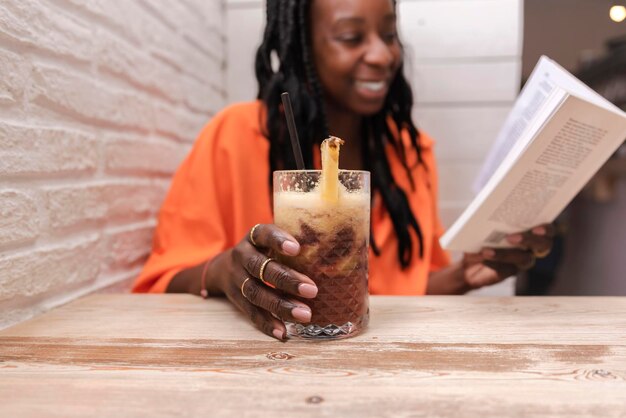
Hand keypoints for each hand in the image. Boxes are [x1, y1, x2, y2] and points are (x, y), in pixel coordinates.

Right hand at [218, 224, 317, 340]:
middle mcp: (242, 256)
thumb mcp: (271, 241)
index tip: (297, 249)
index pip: (264, 234)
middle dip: (287, 280)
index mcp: (254, 237)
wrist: (223, 268)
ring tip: (305, 315)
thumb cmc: (263, 252)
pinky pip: (250, 312)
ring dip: (280, 305)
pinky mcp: (236, 299)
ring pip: (255, 292)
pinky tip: (283, 332)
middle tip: (312, 290)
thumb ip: (294, 244)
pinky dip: (267, 323)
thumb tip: (337, 253)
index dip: (278, 240)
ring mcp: (236, 278)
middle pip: (261, 267)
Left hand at [461, 223, 554, 289]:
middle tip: (511, 237)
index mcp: (530, 229)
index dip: (546, 229)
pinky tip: (482, 257)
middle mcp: (531, 246)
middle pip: (542, 245)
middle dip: (529, 240)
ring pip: (523, 259)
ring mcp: (521, 261)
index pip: (548, 229)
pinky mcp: (508, 272)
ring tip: (487, 251)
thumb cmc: (480, 234)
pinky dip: (493, 262)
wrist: (467, 258)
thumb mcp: (483, 223)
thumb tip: (487, 210)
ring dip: (505, 254)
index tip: (537, 228)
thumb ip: (489, 216)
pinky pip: (505, 269)